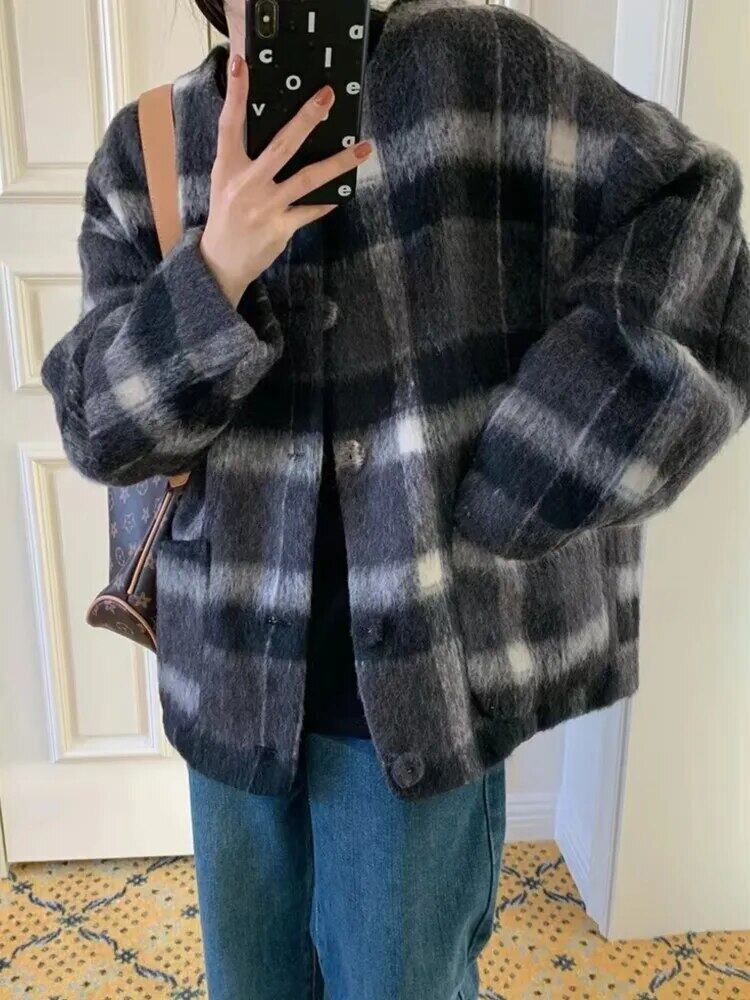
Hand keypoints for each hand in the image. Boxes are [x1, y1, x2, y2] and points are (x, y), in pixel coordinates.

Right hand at [199, 53, 372, 307]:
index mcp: (227, 166)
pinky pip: (311, 210)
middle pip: (281, 145)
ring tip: (363, 148)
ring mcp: (264, 207)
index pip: (230, 123)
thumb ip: (244, 155)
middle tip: (327, 97)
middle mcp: (246, 184)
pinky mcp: (280, 228)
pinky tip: (343, 192)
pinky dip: (327, 201)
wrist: (221, 261)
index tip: (241, 63)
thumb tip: (276, 129)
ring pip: (308, 178)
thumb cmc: (226, 214)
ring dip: (338, 162)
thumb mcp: (225, 180)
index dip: (236, 93)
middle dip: (306, 119)